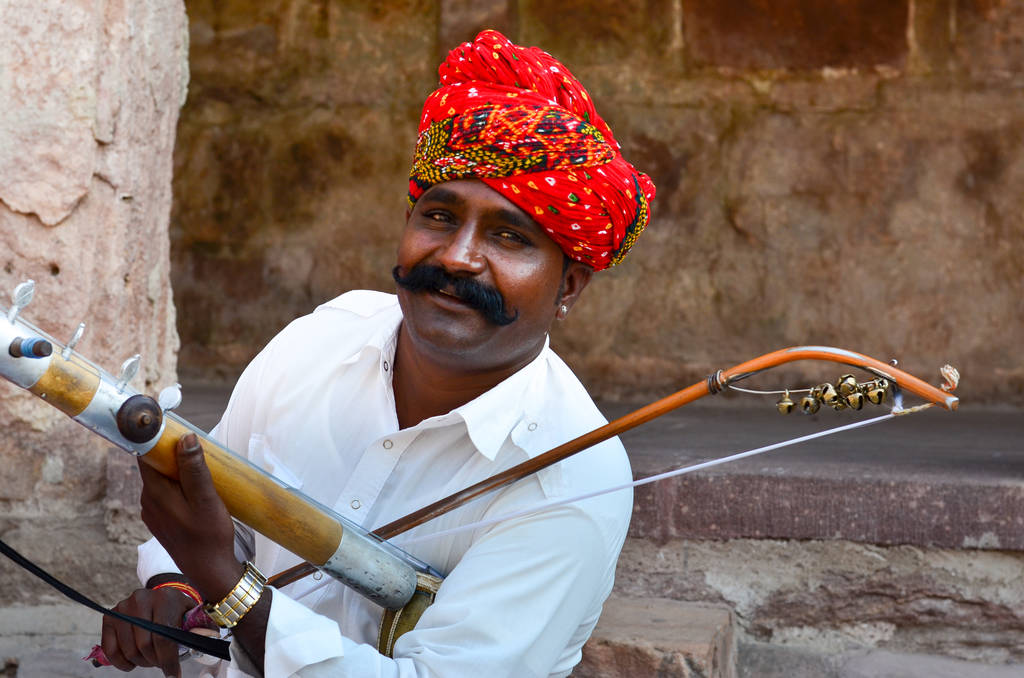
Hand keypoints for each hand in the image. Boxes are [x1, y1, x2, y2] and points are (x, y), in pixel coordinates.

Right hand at [99, 586, 194, 675]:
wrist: (159, 597)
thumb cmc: (177, 610)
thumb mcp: (191, 614)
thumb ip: (200, 627)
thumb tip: (211, 638)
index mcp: (166, 598)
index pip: (163, 637)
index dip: (168, 660)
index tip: (174, 675)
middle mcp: (141, 599)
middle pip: (145, 646)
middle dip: (156, 662)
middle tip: (162, 664)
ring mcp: (123, 608)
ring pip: (129, 650)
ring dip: (141, 662)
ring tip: (151, 658)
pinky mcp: (109, 617)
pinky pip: (111, 650)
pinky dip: (122, 663)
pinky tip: (133, 661)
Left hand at [138, 433, 240, 600]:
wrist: (210, 571)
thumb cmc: (210, 536)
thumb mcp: (207, 500)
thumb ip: (194, 469)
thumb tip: (185, 438)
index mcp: (155, 493)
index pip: (144, 454)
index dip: (154, 436)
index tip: (168, 423)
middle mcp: (147, 500)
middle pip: (154, 465)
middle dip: (171, 452)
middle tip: (197, 445)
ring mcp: (152, 512)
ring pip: (160, 479)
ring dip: (176, 469)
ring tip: (201, 467)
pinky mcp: (161, 520)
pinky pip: (165, 492)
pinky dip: (178, 484)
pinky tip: (197, 489)